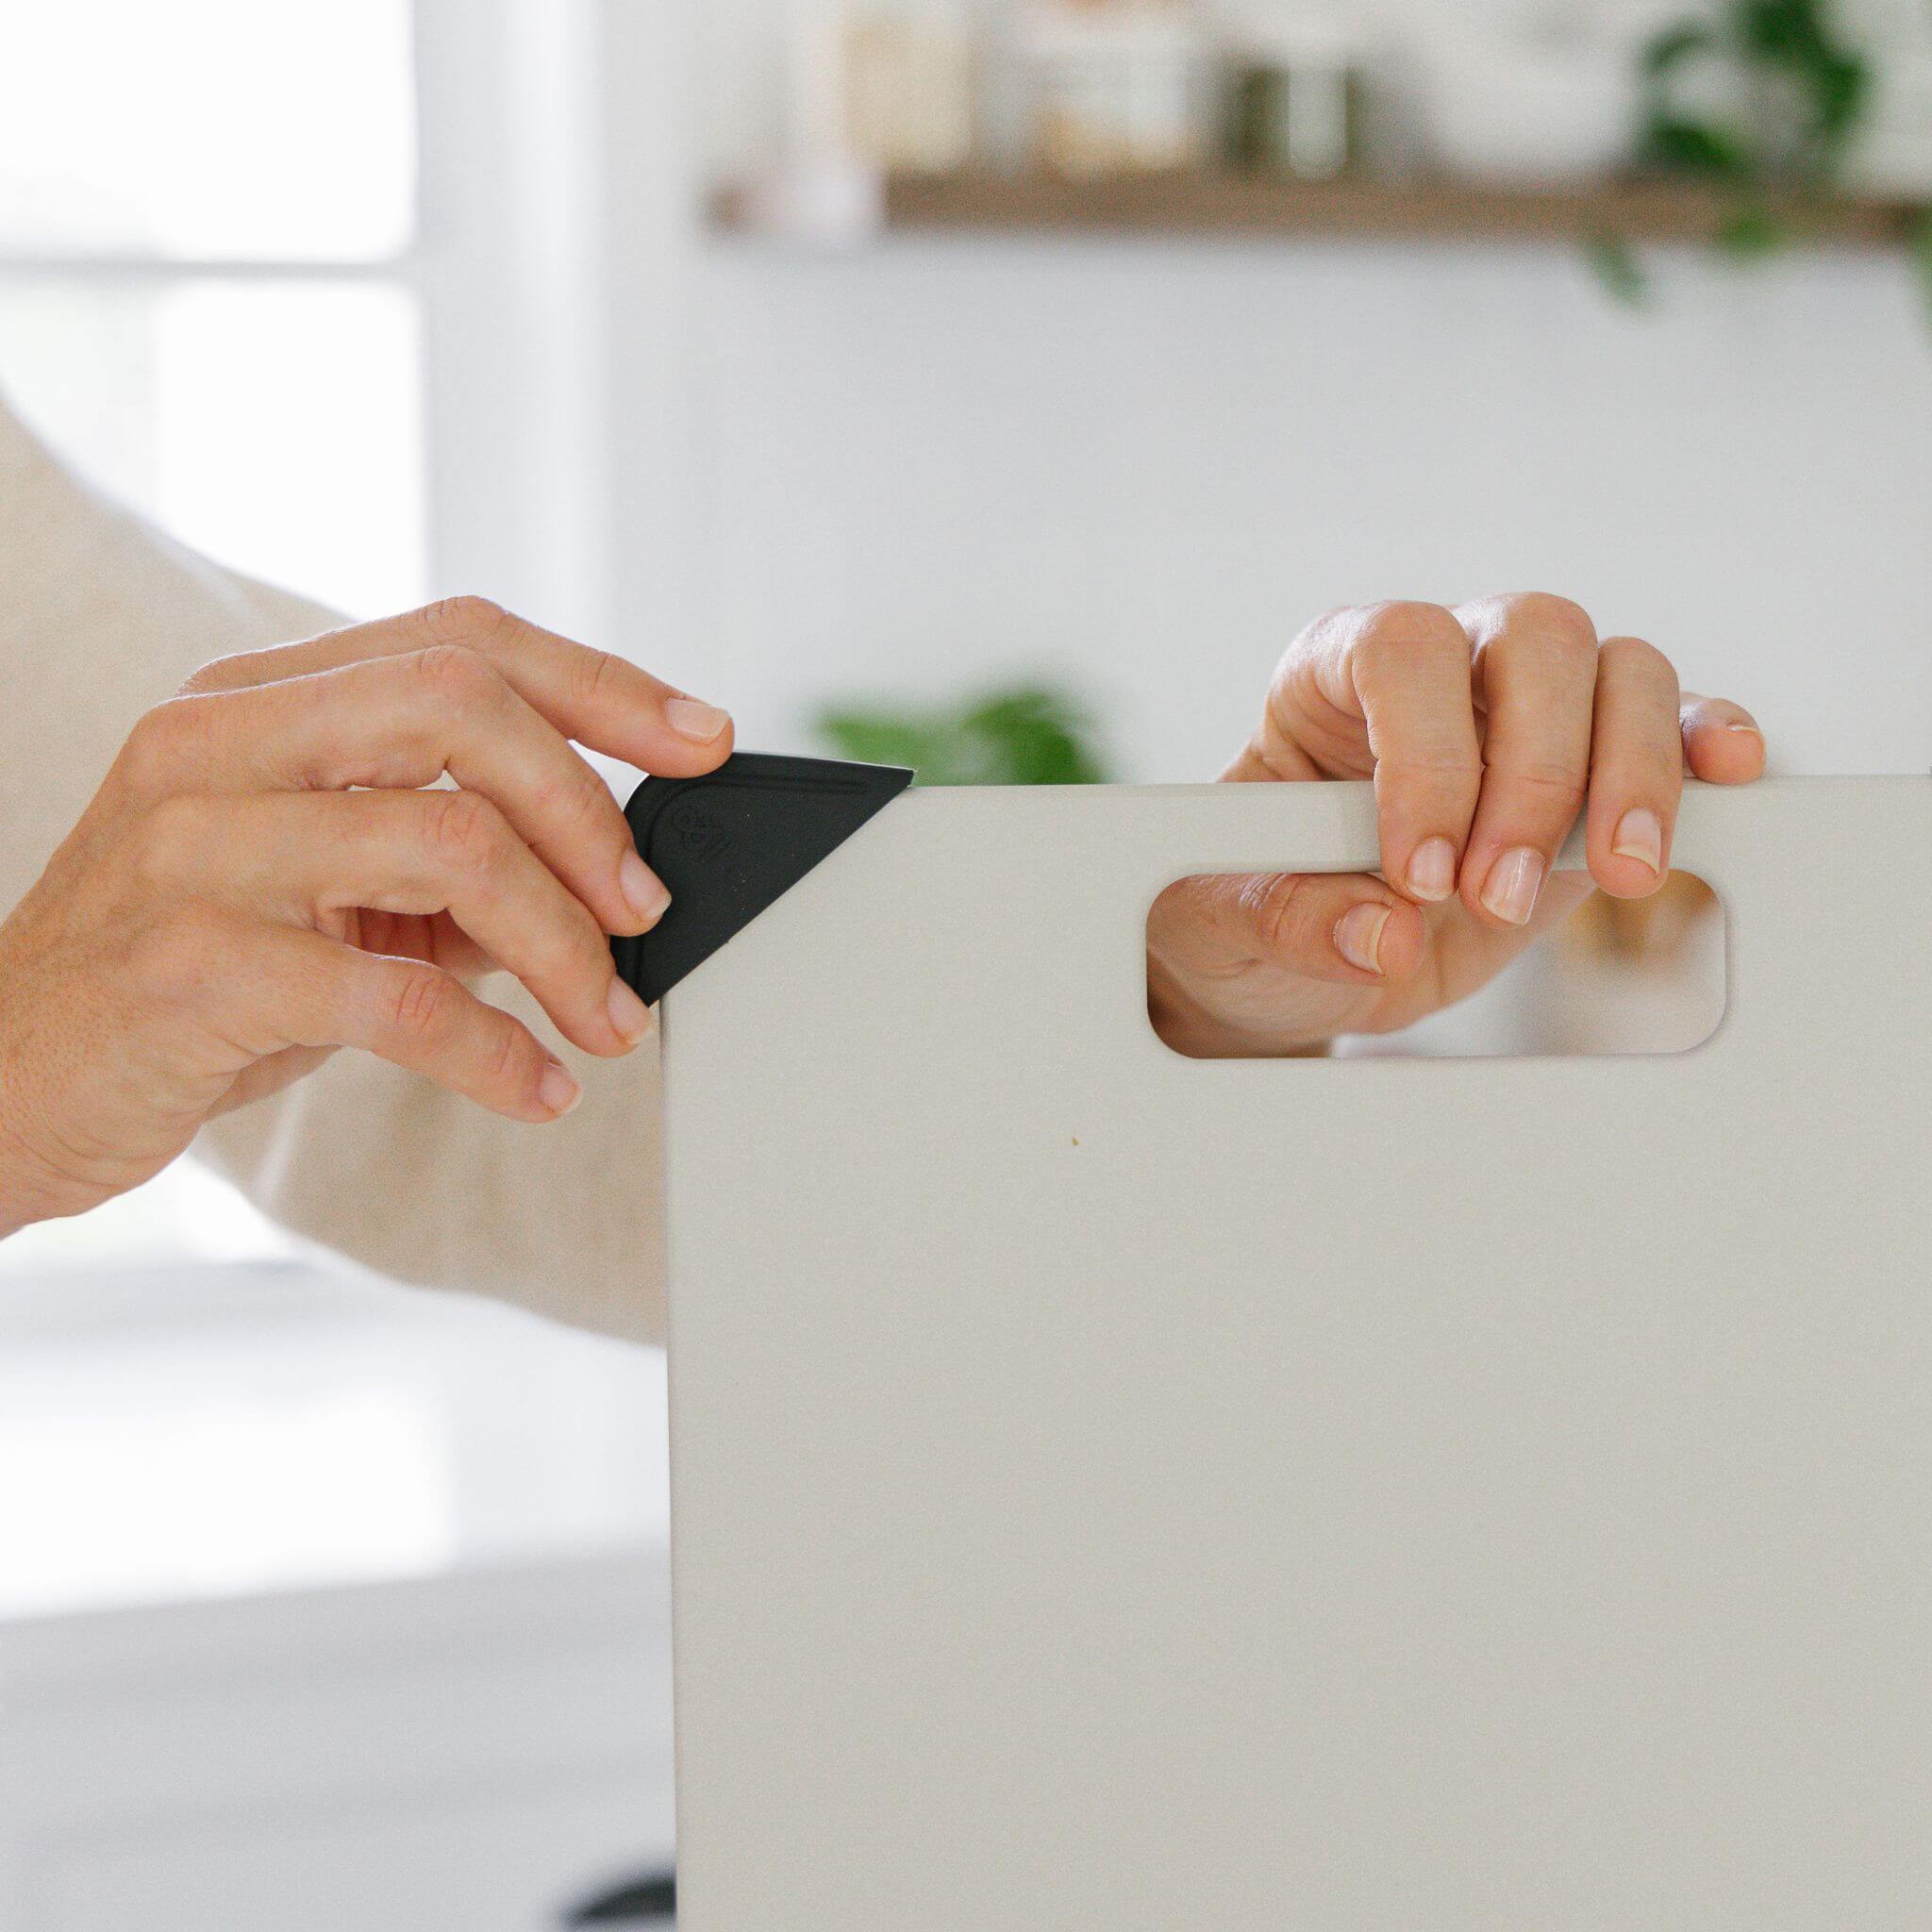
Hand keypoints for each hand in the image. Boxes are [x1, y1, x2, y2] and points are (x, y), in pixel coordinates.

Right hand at [0, 597, 732, 1234]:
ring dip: (567, 947)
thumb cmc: (183, 977)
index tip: (706, 739)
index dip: (604, 683)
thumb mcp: (317, 888)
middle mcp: (217, 744)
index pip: (463, 639)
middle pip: (466, 707)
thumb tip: (610, 872)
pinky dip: (496, 1053)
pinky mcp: (191, 966)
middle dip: (590, 814)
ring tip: (609, 1017)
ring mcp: (195, 847)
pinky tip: (537, 1089)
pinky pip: (396, 997)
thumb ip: (443, 858)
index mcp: (257, 701)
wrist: (5, 1078)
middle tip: (646, 911)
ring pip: (450, 844)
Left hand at [1147, 595, 1764, 1056]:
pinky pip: (1675, 725)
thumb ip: (1288, 919)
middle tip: (1493, 896)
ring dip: (1631, 773)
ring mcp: (1531, 713)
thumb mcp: (1223, 925)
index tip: (1418, 870)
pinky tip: (1728, 781)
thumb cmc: (1243, 912)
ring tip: (1616, 877)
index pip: (1402, 651)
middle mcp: (1445, 669)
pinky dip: (1704, 746)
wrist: (1288, 962)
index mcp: (1333, 672)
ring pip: (1620, 671)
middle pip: (1534, 638)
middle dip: (1534, 773)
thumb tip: (1382, 933)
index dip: (1425, 753)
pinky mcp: (1597, 774)